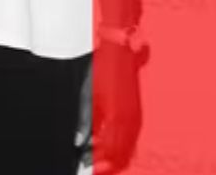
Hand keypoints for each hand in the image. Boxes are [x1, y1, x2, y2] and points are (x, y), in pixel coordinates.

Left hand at [75, 43, 141, 172]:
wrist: (119, 52)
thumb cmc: (102, 71)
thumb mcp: (86, 97)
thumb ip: (84, 122)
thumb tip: (79, 141)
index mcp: (117, 118)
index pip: (110, 152)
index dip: (98, 162)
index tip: (86, 165)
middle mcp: (130, 120)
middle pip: (119, 153)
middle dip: (105, 162)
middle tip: (89, 164)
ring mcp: (135, 117)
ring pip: (126, 147)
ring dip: (112, 155)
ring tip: (97, 159)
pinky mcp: (135, 112)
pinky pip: (130, 136)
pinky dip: (120, 145)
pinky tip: (109, 145)